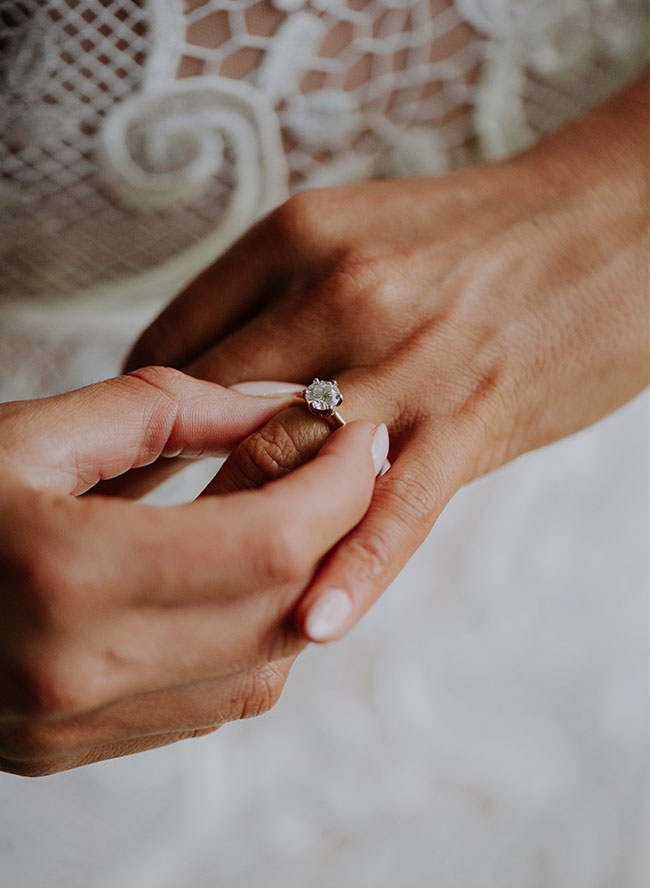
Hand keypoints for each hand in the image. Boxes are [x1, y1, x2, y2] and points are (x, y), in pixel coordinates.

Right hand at [0, 367, 387, 774]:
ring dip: (302, 589)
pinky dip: (252, 639)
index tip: (361, 437)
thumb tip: (273, 406)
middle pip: (283, 609)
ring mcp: (75, 727)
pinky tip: (238, 580)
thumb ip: (166, 410)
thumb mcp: (34, 430)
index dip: (339, 486)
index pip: (273, 542)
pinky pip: (213, 705)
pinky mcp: (73, 749)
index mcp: (67, 575)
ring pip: (263, 671)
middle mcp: (79, 673)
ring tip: (293, 516)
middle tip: (347, 467)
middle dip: (339, 531)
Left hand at [125, 77, 648, 643]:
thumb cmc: (479, 234)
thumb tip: (213, 388)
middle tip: (129, 544)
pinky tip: (312, 623)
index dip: (139, 420)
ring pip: (286, 466)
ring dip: (234, 537)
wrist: (615, 219)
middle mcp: (339, 291)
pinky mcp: (473, 418)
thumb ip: (280, 302)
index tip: (127, 468)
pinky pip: (396, 509)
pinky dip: (350, 570)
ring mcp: (407, 360)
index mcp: (296, 235)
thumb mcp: (357, 230)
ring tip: (199, 590)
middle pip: (213, 412)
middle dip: (164, 487)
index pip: (174, 344)